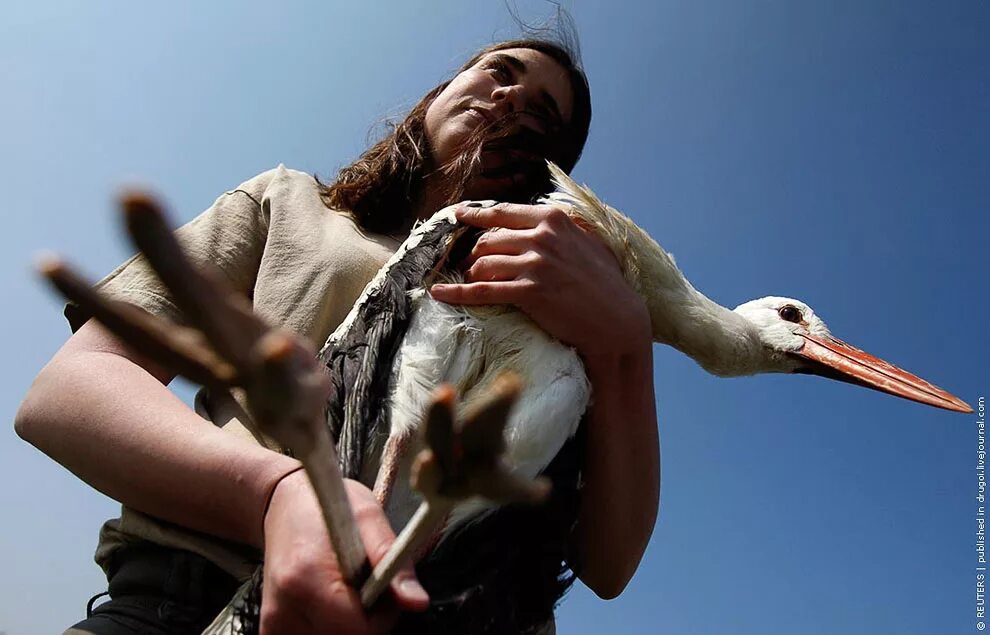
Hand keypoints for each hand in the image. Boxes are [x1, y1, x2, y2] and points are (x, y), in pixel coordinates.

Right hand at [261, 473, 428, 634]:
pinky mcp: (272, 630)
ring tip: (346, 590)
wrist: (283, 505)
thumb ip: (392, 561)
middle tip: (366, 587)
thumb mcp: (368, 518)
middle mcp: (282, 609)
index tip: (382, 589)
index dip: (383, 616)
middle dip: (367, 621)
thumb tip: (418, 602)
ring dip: (349, 624)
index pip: (360, 630)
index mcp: (306, 579)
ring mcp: (274, 624)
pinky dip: (330, 626)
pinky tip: (330, 602)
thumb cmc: (327, 507)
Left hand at [429, 202, 650, 358]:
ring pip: (482, 263)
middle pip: (488, 239)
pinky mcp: (528, 292)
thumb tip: (540, 218)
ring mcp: (535, 264)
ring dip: (470, 274)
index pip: (503, 212)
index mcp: (554, 219)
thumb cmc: (605, 284)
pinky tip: (439, 294)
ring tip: (468, 281)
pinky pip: (481, 291)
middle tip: (467, 263)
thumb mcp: (587, 242)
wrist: (617, 320)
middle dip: (473, 252)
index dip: (476, 214)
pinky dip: (456, 292)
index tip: (458, 215)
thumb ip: (562, 228)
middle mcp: (542, 237)